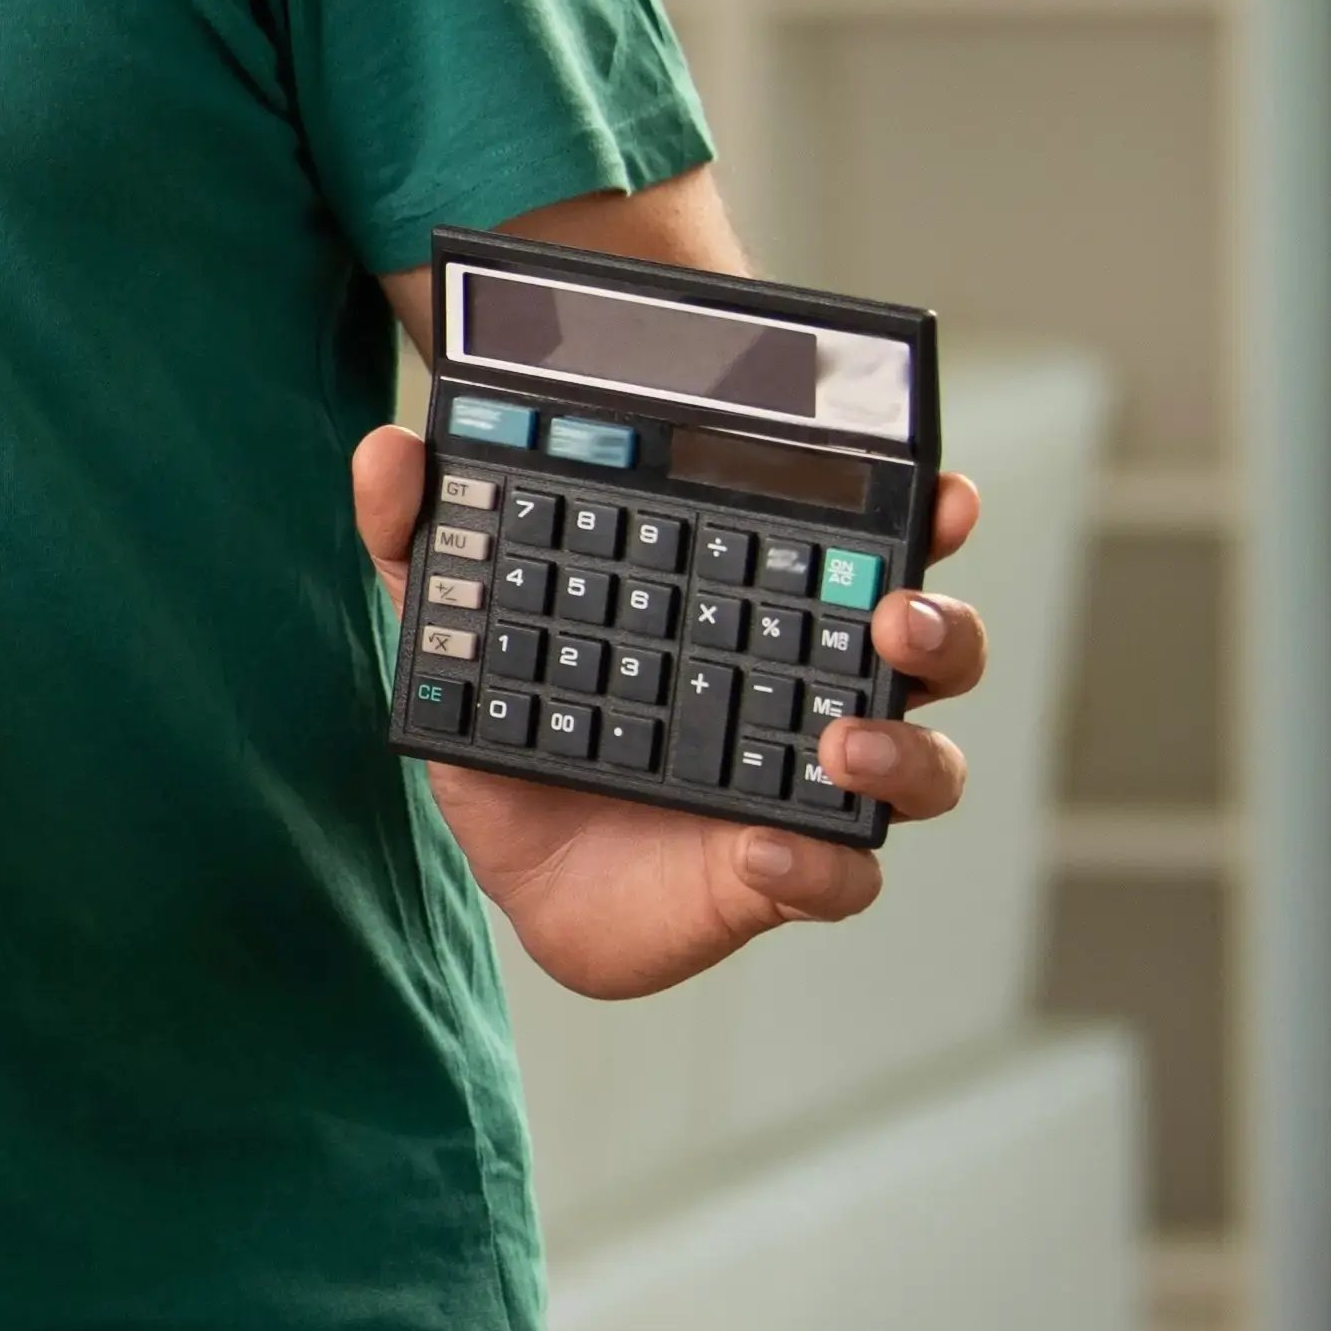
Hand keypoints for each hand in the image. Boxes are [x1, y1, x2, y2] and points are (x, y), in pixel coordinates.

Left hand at [369, 426, 982, 998]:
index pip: (868, 550)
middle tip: (902, 611)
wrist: (513, 865)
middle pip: (932, 649)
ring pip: (926, 765)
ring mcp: (814, 788)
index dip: (924, 517)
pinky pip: (842, 878)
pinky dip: (815, 867)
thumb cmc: (524, 732)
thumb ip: (424, 540)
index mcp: (765, 613)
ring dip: (907, 749)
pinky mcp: (790, 877)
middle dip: (942, 623)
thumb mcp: (462, 630)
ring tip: (847, 741)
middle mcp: (815, 693)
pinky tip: (762, 848)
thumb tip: (387, 451)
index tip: (943, 490)